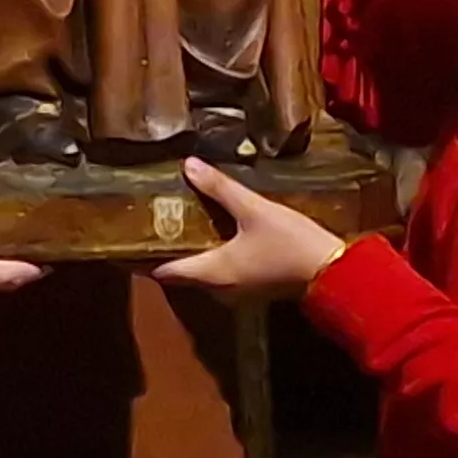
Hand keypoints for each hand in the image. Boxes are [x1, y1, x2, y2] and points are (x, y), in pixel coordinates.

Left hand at [153, 159, 348, 298]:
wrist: (333, 273)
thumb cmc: (290, 242)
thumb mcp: (254, 209)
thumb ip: (220, 188)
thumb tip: (188, 165)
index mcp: (211, 272)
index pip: (162, 272)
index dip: (139, 260)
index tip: (124, 242)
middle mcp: (218, 289)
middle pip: (179, 274)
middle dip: (163, 252)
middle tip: (148, 224)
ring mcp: (236, 292)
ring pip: (200, 274)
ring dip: (187, 254)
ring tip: (175, 224)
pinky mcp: (252, 288)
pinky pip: (219, 274)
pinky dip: (208, 256)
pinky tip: (211, 234)